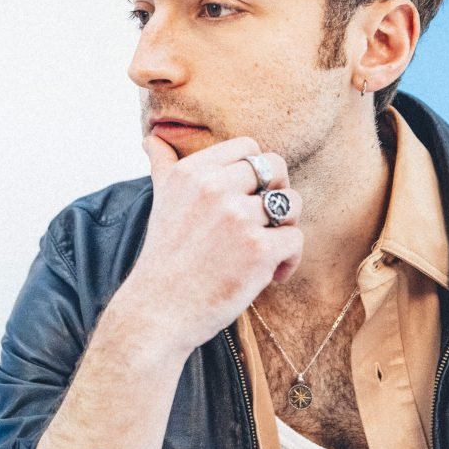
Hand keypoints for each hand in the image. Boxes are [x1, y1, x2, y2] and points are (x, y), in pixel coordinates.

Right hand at [114, 134, 303, 354]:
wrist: (159, 310)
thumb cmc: (166, 257)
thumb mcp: (160, 201)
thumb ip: (163, 165)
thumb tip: (152, 138)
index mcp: (192, 171)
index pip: (248, 146)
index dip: (256, 171)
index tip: (246, 197)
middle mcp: (214, 187)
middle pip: (276, 167)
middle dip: (277, 193)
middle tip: (263, 221)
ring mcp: (238, 217)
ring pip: (292, 203)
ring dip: (285, 227)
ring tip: (264, 249)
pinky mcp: (259, 249)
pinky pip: (295, 239)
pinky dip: (287, 261)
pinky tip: (267, 276)